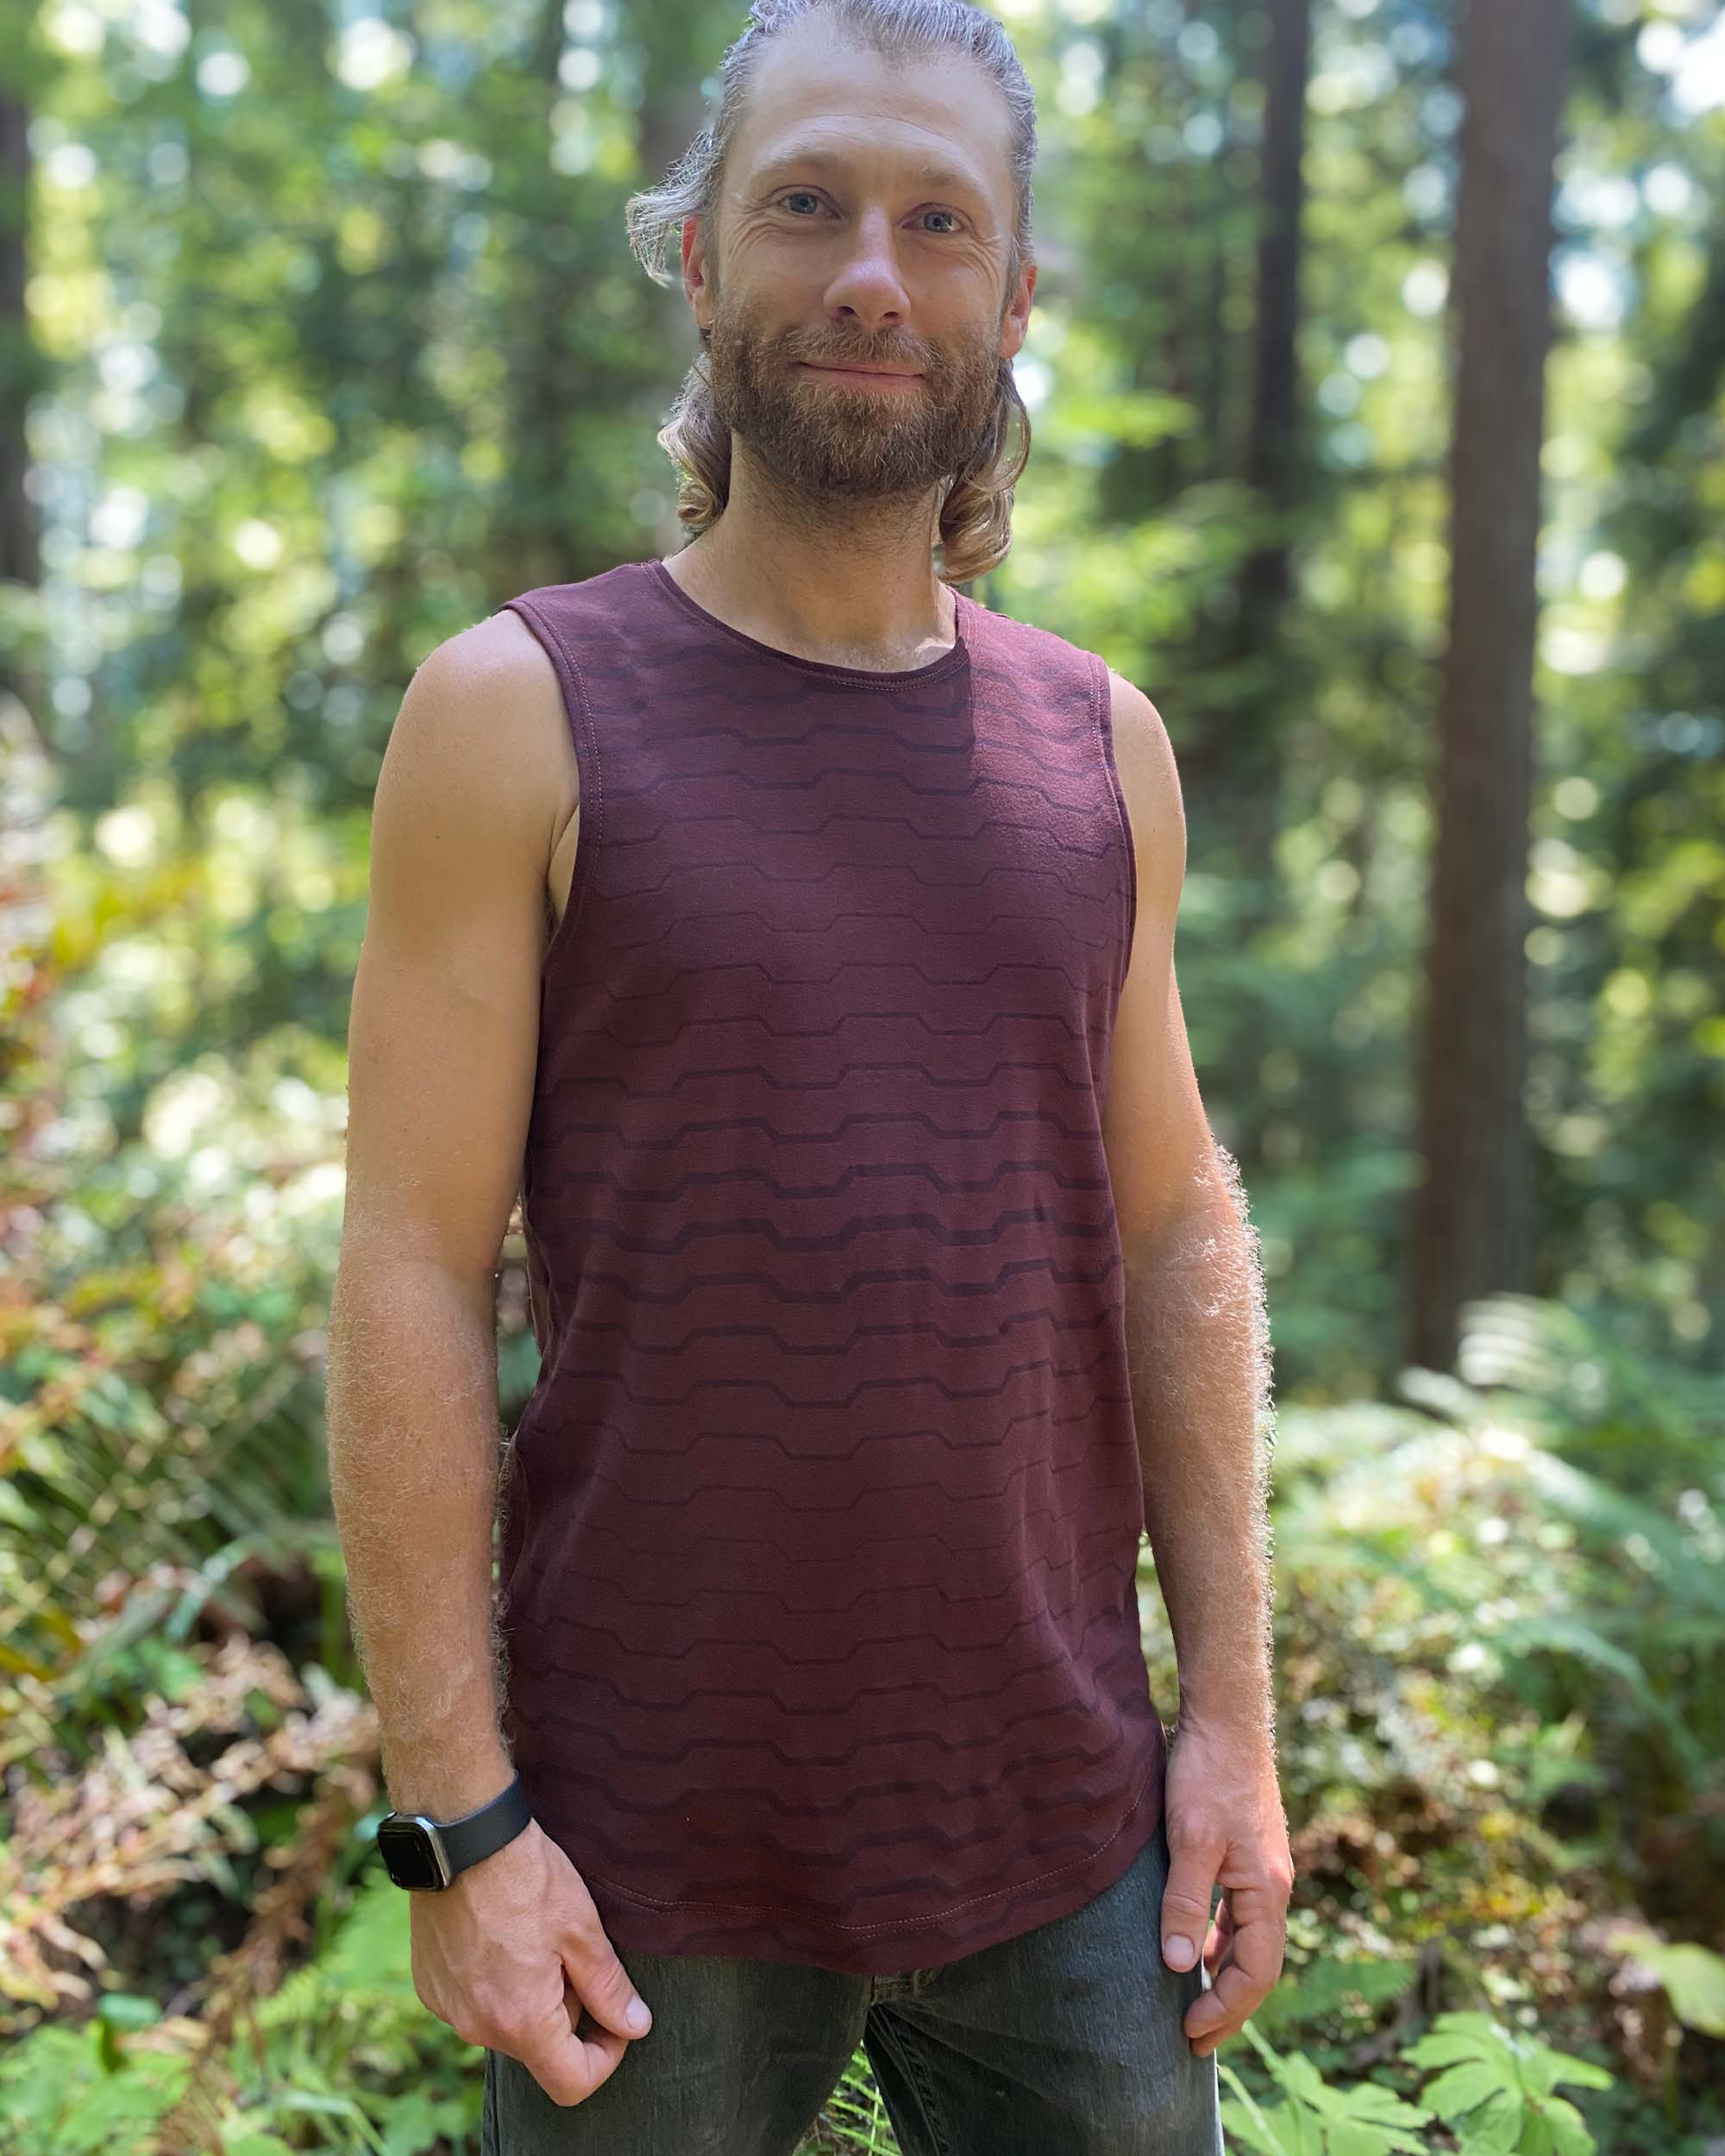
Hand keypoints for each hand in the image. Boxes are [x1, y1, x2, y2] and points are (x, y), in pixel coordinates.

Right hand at [409, 1818, 652, 2105]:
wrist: (462, 1837)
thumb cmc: (528, 1878)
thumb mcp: (583, 1930)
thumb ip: (609, 1988)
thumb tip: (636, 2026)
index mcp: (522, 2022)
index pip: (571, 2083)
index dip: (605, 2057)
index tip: (616, 2017)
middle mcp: (478, 2028)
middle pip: (540, 2049)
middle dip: (567, 2013)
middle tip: (574, 1954)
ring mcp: (449, 2008)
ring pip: (507, 2024)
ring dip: (532, 1997)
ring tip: (537, 1937)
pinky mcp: (431, 1986)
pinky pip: (475, 2004)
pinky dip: (497, 1984)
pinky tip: (504, 1934)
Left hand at [1157, 1716, 1292, 2057]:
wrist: (1227, 1717)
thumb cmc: (1208, 1773)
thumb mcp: (1190, 1838)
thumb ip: (1185, 1902)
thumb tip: (1177, 1966)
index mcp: (1266, 1890)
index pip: (1255, 1972)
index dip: (1226, 2009)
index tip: (1190, 2033)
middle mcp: (1272, 1885)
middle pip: (1258, 1964)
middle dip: (1228, 2006)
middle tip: (1193, 2041)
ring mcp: (1262, 1868)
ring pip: (1249, 1939)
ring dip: (1224, 1975)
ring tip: (1194, 2004)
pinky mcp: (1247, 1851)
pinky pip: (1240, 1914)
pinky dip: (1221, 1940)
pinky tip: (1197, 1946)